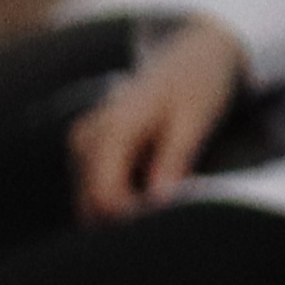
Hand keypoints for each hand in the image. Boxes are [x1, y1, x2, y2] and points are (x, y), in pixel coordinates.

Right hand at [65, 17, 249, 216]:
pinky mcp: (91, 144)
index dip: (130, 222)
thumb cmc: (198, 84)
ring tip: (162, 217)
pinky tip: (148, 201)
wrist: (194, 52)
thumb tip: (158, 203)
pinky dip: (118, 199)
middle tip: (164, 233)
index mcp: (112, 129)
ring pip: (89, 197)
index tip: (163, 231)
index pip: (103, 195)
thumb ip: (174, 160)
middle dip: (123, 223)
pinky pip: (95, 184)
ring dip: (119, 214)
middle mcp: (88, 135)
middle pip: (91, 202)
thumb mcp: (194, 121)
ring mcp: (85, 139)